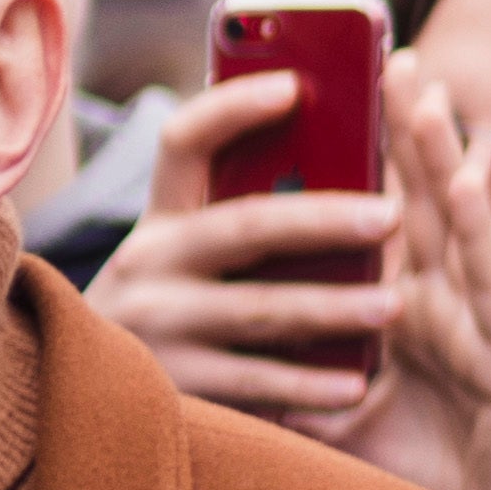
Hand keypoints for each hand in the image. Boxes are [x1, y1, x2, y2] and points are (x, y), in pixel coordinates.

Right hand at [85, 67, 403, 425]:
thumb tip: (345, 166)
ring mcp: (156, 325)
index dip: (235, 107)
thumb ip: (244, 218)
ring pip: (257, 307)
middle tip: (391, 215)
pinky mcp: (171, 385)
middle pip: (242, 224)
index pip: (185, 142)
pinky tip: (356, 385)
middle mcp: (148, 262)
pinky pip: (252, 381)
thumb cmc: (178, 316)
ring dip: (333, 305)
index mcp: (161, 218)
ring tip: (395, 304)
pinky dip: (308, 385)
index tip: (296, 86)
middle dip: (323, 217)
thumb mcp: (187, 258)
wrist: (95, 403)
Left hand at [330, 71, 490, 489]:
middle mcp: (433, 298)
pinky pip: (483, 277)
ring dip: (438, 152)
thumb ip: (290, 379)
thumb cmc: (417, 469)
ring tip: (422, 88)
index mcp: (393, 305)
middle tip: (390, 54)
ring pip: (451, 220)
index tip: (336, 100)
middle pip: (414, 197)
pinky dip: (475, 223)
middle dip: (402, 127)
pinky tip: (467, 176)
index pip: (371, 218)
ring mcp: (470, 317)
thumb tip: (213, 363)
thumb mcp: (337, 414)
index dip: (362, 160)